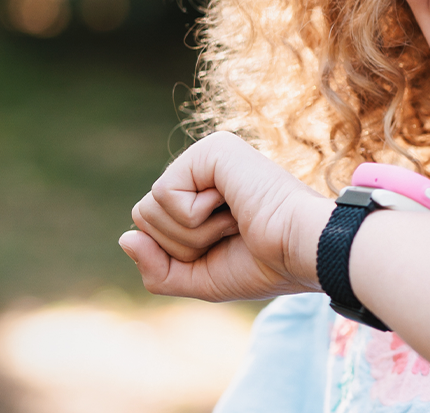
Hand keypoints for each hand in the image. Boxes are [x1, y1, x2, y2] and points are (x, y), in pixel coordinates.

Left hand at [119, 132, 331, 302]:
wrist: (305, 252)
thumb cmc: (265, 265)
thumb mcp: (201, 279)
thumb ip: (158, 269)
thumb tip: (125, 238)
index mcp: (200, 195)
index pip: (148, 227)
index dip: (177, 253)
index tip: (225, 247)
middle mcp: (200, 171)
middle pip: (142, 216)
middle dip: (181, 244)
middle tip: (229, 234)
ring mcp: (206, 157)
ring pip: (149, 208)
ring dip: (192, 234)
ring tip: (235, 221)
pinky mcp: (210, 150)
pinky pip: (164, 194)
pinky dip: (195, 217)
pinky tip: (232, 207)